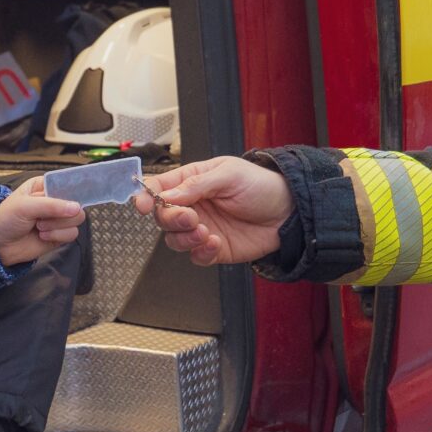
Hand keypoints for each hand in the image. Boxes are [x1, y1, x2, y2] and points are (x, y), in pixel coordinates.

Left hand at [0, 176, 88, 266]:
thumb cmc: (6, 218)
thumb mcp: (24, 206)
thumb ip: (51, 205)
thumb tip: (76, 208)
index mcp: (45, 186)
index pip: (69, 183)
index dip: (72, 191)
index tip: (70, 200)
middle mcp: (55, 201)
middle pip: (77, 204)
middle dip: (60, 214)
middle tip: (40, 218)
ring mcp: (58, 218)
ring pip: (77, 220)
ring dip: (57, 226)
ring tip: (39, 227)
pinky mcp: (59, 234)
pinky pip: (72, 234)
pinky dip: (58, 236)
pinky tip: (42, 236)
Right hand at [130, 156, 291, 265]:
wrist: (288, 212)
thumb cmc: (261, 185)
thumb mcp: (229, 175)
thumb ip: (197, 185)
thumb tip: (168, 195)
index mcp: (192, 181)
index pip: (159, 188)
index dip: (146, 196)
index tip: (143, 206)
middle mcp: (193, 206)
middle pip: (162, 217)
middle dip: (171, 219)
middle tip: (190, 217)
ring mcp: (202, 228)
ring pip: (174, 240)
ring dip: (185, 238)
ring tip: (206, 232)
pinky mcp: (213, 249)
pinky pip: (195, 256)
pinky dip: (201, 252)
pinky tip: (215, 243)